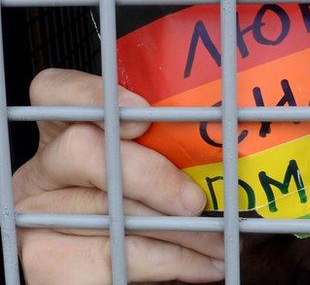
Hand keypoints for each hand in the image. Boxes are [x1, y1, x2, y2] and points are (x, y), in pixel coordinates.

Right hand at [12, 68, 224, 283]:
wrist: (120, 272)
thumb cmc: (150, 213)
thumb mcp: (154, 170)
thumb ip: (168, 148)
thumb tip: (221, 140)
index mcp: (64, 134)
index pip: (54, 91)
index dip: (91, 94)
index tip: (143, 115)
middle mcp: (42, 171)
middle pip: (83, 149)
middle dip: (150, 174)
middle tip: (197, 201)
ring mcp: (38, 216)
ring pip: (110, 210)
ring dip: (181, 229)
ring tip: (222, 240)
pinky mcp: (50, 262)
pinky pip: (120, 255)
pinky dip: (174, 262)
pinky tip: (206, 264)